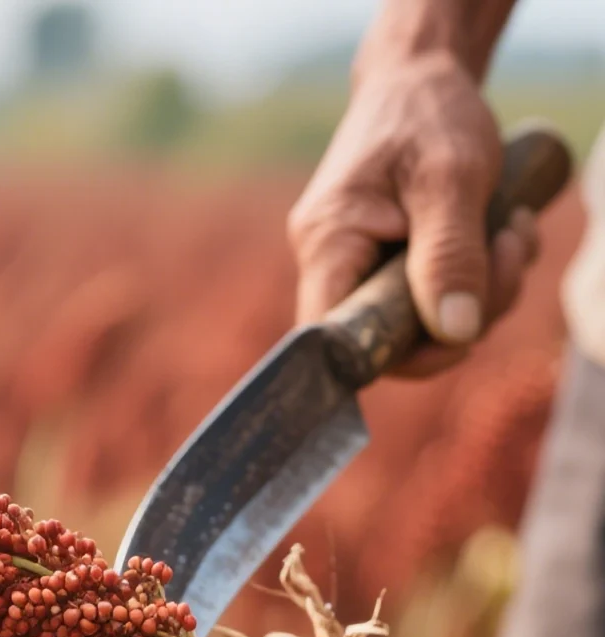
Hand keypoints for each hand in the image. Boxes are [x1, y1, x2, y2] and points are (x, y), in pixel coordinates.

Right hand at [288, 52, 539, 375]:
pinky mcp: (386, 263)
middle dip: (461, 316)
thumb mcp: (450, 179)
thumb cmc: (428, 115)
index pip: (336, 339)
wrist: (419, 76)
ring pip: (418, 323)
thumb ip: (450, 255)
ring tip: (511, 233)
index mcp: (328, 244)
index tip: (458, 336)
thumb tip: (455, 334)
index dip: (395, 357)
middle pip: (388, 338)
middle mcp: (329, 262)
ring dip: (483, 292)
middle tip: (507, 258)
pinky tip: (500, 233)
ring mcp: (357, 265)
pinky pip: (430, 298)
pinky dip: (476, 278)